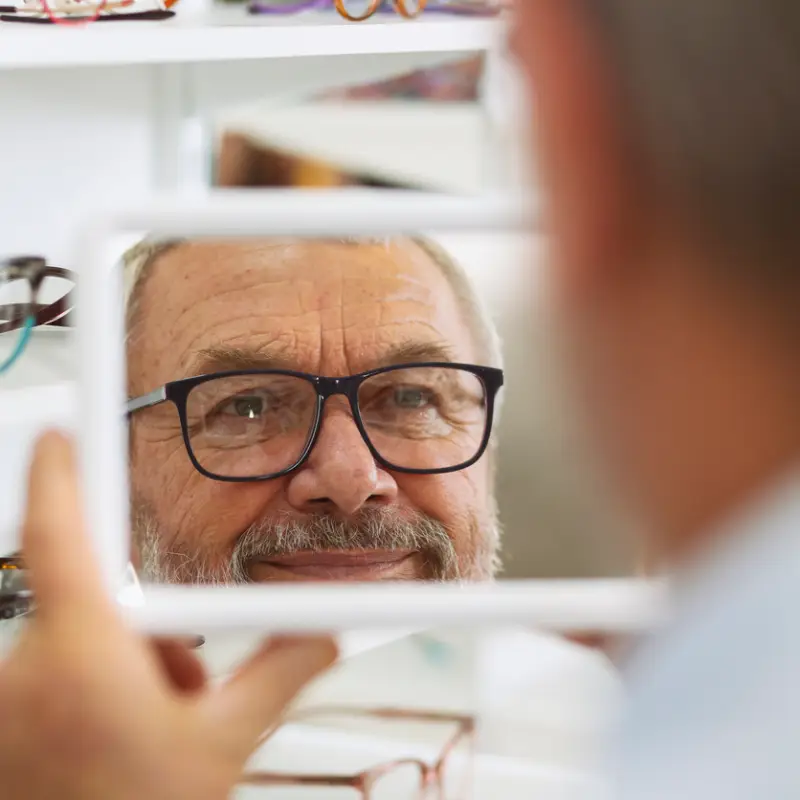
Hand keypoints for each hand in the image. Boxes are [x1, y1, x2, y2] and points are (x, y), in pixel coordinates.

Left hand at [0, 431, 336, 799]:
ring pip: (84, 646)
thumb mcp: (222, 745)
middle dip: (153, 636)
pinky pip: (62, 677)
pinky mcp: (10, 724)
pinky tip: (129, 744)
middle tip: (183, 689)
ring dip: (132, 672)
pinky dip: (104, 693)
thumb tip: (322, 632)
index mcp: (79, 654)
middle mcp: (29, 668)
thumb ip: (280, 670)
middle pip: (97, 603)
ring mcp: (12, 701)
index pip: (60, 531)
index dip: (62, 471)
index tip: (65, 432)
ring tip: (161, 731)